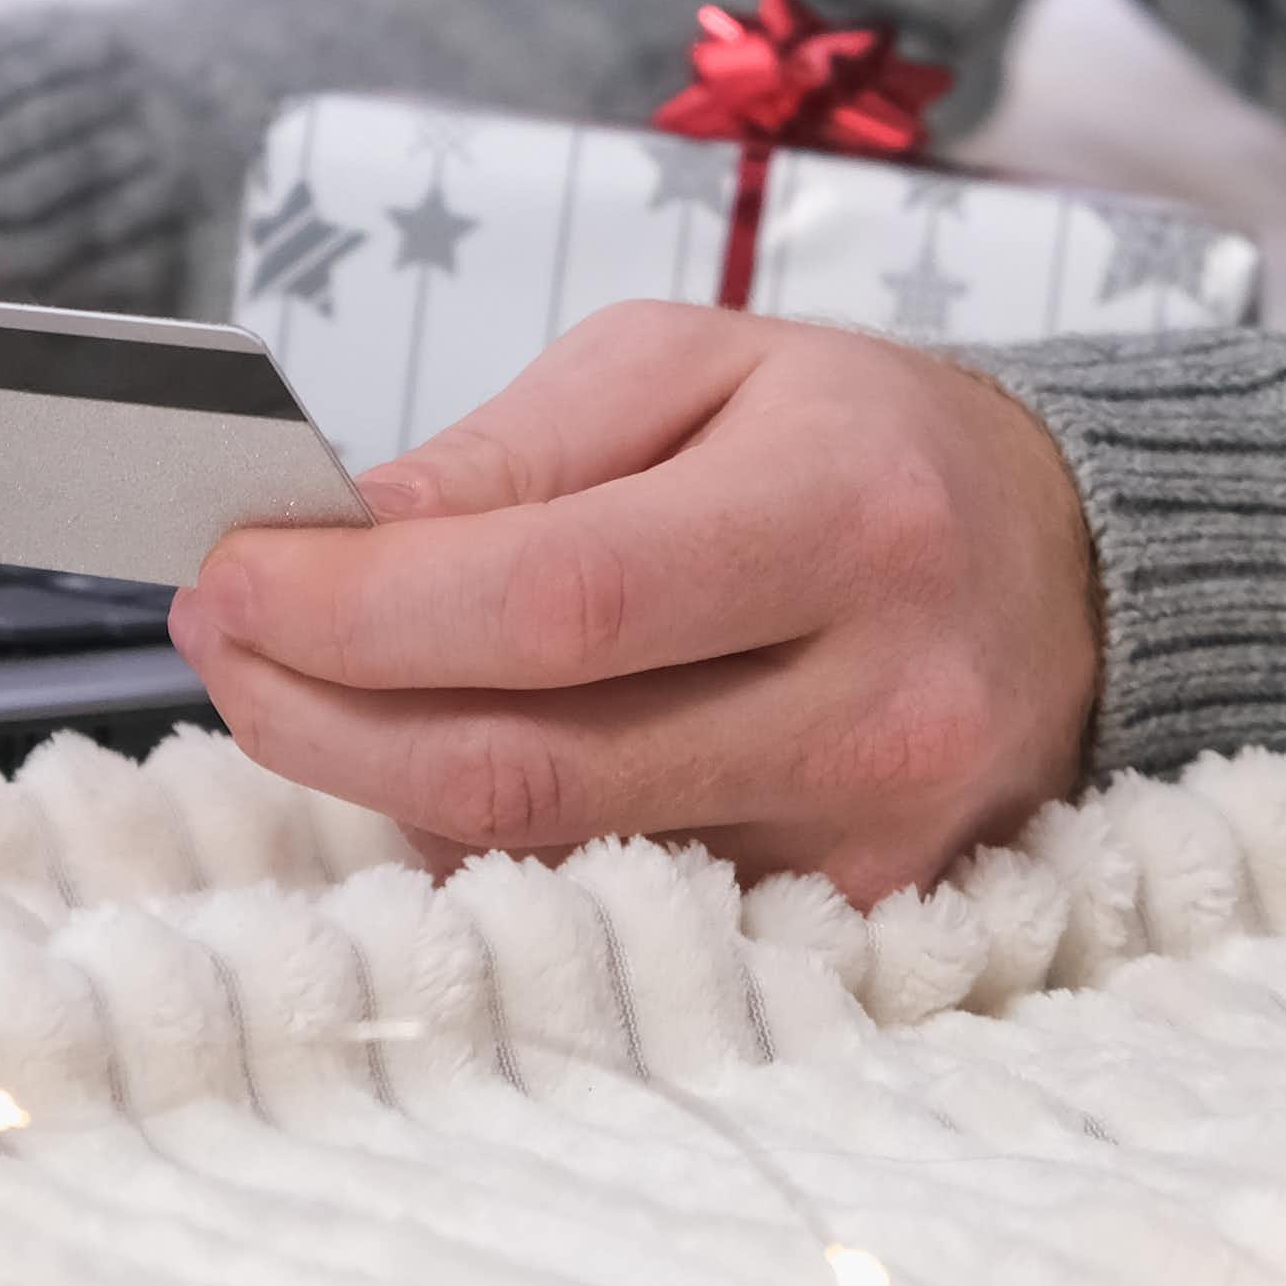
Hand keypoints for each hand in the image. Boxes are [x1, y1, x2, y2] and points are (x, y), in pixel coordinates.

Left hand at [170, 304, 1099, 903]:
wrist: (1065, 559)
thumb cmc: (851, 434)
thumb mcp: (687, 363)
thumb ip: (514, 447)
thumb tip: (345, 536)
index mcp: (840, 518)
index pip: (556, 601)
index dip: (359, 610)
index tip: (226, 576)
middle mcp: (874, 703)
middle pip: (530, 766)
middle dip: (319, 714)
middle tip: (220, 640)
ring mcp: (870, 843)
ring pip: (548, 858)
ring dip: (376, 777)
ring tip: (302, 677)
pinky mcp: (851, 922)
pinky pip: (606, 903)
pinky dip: (484, 836)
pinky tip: (432, 749)